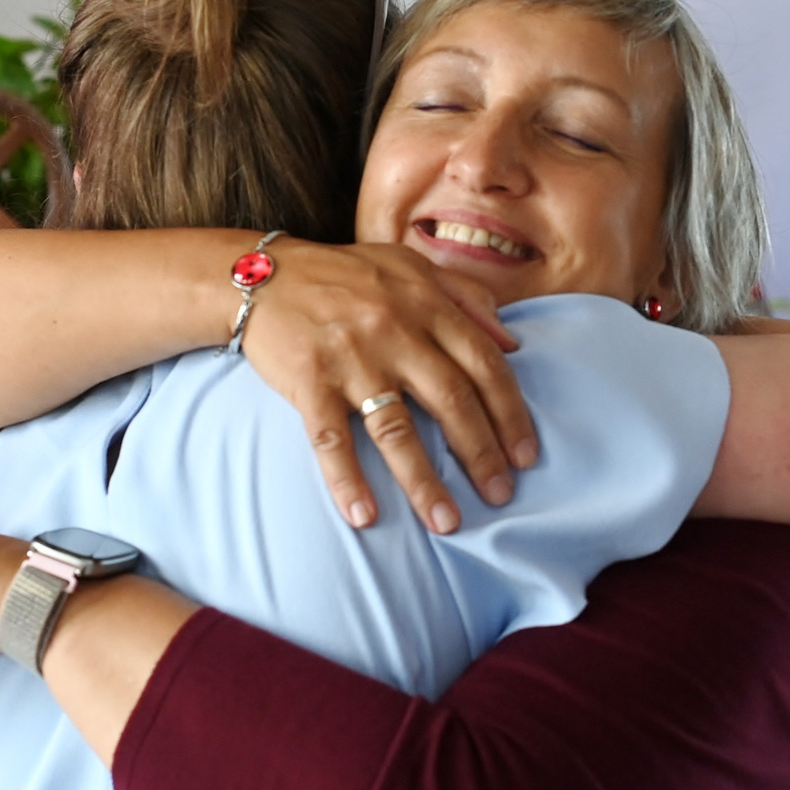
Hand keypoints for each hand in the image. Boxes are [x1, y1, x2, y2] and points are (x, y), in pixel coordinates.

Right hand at [238, 241, 537, 534]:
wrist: (262, 275)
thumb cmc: (343, 274)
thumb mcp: (410, 267)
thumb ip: (465, 297)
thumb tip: (513, 343)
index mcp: (426, 304)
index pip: (483, 364)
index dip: (510, 413)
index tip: (527, 456)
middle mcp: (395, 331)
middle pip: (451, 400)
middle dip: (481, 453)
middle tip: (501, 496)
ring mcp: (351, 358)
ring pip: (396, 428)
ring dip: (424, 481)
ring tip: (447, 523)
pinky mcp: (308, 381)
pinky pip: (331, 438)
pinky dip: (346, 479)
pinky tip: (363, 516)